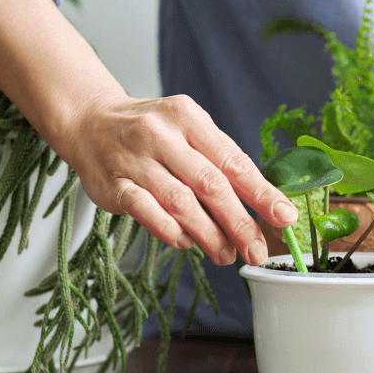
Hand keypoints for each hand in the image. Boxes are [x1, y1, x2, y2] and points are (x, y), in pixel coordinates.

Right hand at [65, 92, 298, 266]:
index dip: (261, 192)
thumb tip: (261, 206)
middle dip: (239, 222)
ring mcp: (134, 160)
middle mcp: (161, 135)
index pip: (232, 160)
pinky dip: (170, 231)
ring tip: (226, 255)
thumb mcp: (188, 129)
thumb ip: (219, 161)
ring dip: (208, 234)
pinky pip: (146, 212)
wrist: (89, 122)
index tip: (284, 217)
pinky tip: (186, 243)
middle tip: (257, 250)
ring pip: (180, 202)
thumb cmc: (150, 131)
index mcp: (188, 117)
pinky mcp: (112, 185)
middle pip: (210, 184)